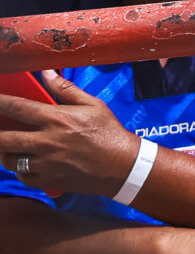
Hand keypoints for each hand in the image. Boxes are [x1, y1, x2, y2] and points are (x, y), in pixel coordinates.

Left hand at [0, 72, 147, 196]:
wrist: (123, 166)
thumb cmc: (110, 133)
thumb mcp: (93, 105)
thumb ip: (65, 90)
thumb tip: (46, 73)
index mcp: (56, 119)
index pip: (17, 107)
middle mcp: (46, 141)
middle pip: (3, 138)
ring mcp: (45, 163)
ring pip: (9, 159)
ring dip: (6, 152)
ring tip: (11, 147)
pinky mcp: (47, 180)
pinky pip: (22, 175)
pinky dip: (21, 170)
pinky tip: (27, 163)